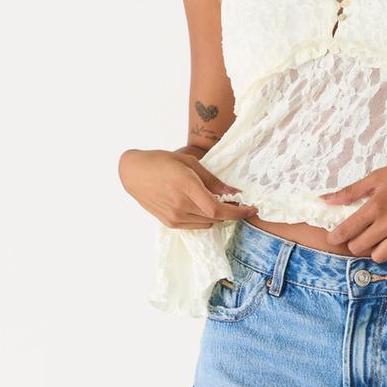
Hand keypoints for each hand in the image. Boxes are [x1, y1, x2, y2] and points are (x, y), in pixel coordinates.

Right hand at [118, 149, 257, 229]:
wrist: (134, 173)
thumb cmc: (162, 162)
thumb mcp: (190, 163)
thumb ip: (213, 180)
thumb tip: (234, 192)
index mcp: (187, 187)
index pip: (218, 209)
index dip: (238, 212)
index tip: (252, 208)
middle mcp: (180, 206)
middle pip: (216, 217)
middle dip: (231, 210)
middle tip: (235, 199)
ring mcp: (174, 217)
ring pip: (208, 222)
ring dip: (218, 214)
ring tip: (216, 200)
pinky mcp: (169, 223)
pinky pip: (196, 225)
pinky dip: (205, 218)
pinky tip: (201, 205)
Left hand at [318, 146, 386, 266]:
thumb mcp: (377, 176)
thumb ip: (350, 191)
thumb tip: (325, 200)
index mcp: (375, 205)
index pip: (346, 230)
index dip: (334, 237)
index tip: (332, 237)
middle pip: (360, 247)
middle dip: (353, 243)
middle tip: (357, 235)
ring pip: (380, 257)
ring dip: (373, 252)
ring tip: (375, 241)